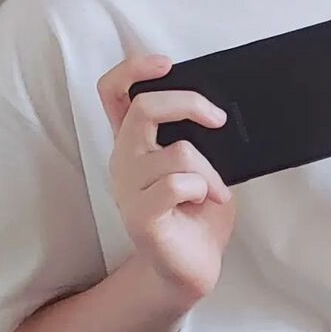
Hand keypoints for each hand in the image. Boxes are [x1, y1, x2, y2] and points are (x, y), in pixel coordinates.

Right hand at [98, 52, 235, 302]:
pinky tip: (205, 203)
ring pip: (177, 152)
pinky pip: (178, 183)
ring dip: (209, 170)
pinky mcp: (141, 216)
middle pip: (143, 108)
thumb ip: (195, 136)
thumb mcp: (201, 164)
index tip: (166, 63)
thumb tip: (216, 111)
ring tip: (214, 191)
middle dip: (189, 103)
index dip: (133, 69)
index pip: (113, 93)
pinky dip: (203, 188)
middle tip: (218, 119)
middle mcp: (124, 160)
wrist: (192, 268)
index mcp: (134, 143)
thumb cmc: (197, 213)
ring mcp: (128, 189)